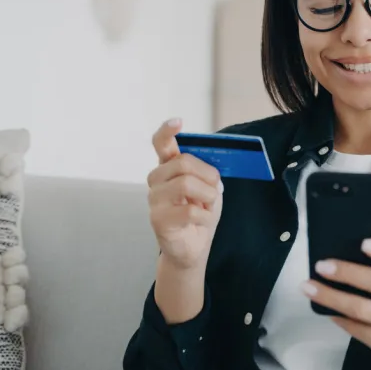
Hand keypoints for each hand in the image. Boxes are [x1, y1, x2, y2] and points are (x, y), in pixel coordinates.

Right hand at [148, 118, 222, 271]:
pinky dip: (204, 215)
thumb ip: (207, 173)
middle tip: (215, 187)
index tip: (178, 121)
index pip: (161, 143)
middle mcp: (156, 180)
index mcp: (168, 167)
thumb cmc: (199, 214)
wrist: (193, 248)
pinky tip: (203, 220)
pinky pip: (189, 210)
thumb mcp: (208, 188)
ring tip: (208, 205)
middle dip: (207, 173)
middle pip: (182, 162)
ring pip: (185, 184)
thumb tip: (213, 166)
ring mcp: (154, 200)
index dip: (167, 131)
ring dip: (207, 195)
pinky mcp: (158, 220)